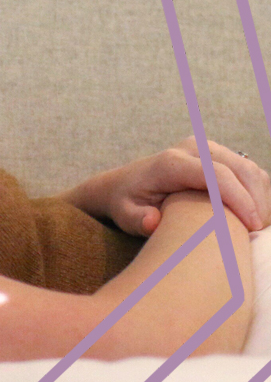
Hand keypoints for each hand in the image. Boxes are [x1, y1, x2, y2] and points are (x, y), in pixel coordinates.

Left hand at [73, 137, 270, 236]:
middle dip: (256, 202)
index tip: (251, 227)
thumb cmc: (126, 203)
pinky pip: (249, 171)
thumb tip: (152, 221)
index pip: (218, 176)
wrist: (123, 184)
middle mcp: (192, 149)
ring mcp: (207, 149)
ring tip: (253, 227)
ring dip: (260, 198)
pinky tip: (249, 216)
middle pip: (241, 170)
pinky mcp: (218, 155)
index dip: (240, 200)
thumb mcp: (124, 214)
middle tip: (256, 232)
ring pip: (250, 169)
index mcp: (171, 163)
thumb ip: (137, 219)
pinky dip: (257, 193)